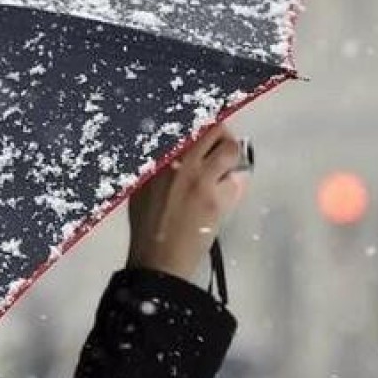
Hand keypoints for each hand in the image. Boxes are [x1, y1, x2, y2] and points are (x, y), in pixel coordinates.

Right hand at [126, 124, 248, 281]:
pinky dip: (234, 183)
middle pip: (211, 127)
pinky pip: (236, 179)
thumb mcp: (141, 188)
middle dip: (220, 131)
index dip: (199, 118)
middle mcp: (176, 162)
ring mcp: (198, 179)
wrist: (157, 260)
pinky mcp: (215, 198)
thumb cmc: (147, 225)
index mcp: (155, 159)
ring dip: (232, 154)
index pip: (182, 123)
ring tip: (226, 166)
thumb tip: (180, 146)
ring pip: (230, 148)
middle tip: (220, 141)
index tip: (204, 118)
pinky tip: (224, 193)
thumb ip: (159, 164)